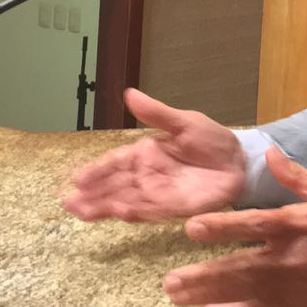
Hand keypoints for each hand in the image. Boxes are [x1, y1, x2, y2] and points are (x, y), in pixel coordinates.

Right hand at [63, 88, 245, 221]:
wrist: (239, 162)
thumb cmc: (212, 141)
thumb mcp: (183, 122)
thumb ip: (155, 113)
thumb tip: (129, 94)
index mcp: (146, 153)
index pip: (114, 162)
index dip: (95, 171)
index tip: (75, 179)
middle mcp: (147, 175)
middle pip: (114, 186)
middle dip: (91, 195)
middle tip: (67, 203)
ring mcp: (159, 193)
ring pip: (126, 201)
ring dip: (105, 207)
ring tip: (82, 212)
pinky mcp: (175, 208)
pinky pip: (152, 211)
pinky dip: (135, 212)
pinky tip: (119, 212)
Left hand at [164, 147, 306, 306]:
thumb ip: (296, 175)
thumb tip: (268, 154)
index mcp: (297, 223)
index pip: (253, 224)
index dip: (221, 227)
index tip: (191, 229)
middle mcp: (290, 256)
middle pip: (240, 267)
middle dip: (203, 275)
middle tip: (170, 282)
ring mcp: (293, 285)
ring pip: (244, 292)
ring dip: (210, 296)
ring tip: (178, 299)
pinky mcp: (299, 304)